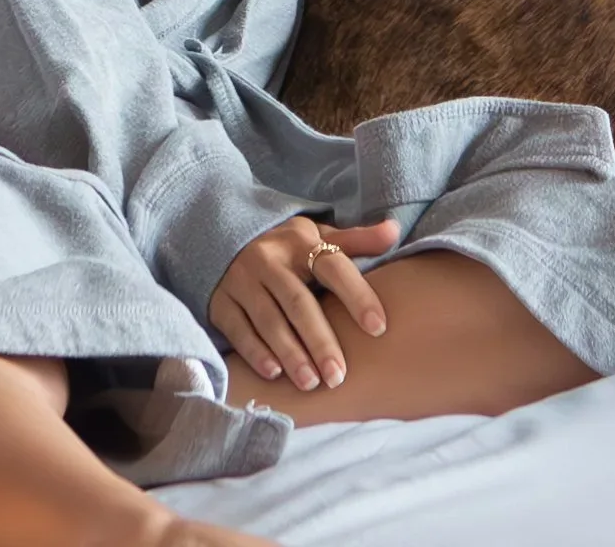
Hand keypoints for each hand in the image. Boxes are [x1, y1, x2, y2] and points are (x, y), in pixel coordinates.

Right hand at [210, 214, 397, 390]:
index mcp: (300, 242)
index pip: (333, 266)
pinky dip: (255, 352)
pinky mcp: (220, 302)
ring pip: (269, 320)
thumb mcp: (318, 237)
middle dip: (320, 341)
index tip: (379, 327)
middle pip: (298, 302)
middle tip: (339, 376)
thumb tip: (394, 231)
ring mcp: (241, 280)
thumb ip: (356, 241)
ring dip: (291, 354)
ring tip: (312, 383)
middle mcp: (269, 259)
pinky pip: (238, 330)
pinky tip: (274, 374)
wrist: (226, 237)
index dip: (357, 295)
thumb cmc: (288, 248)